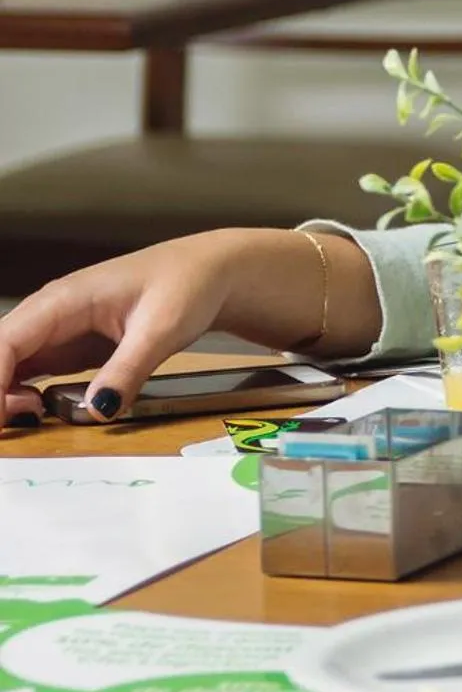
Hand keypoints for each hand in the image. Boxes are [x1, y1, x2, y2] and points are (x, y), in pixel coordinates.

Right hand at [0, 227, 371, 423]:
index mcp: (62, 300)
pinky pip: (30, 374)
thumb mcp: (162, 328)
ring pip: (8, 367)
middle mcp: (50, 315)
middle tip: (25, 418)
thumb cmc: (187, 286)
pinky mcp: (70, 348)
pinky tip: (40, 411)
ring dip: (7, 395)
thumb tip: (99, 409)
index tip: (2, 414)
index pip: (4, 341)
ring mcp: (57, 332)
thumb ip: (129, 368)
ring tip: (35, 416)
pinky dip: (25, 395)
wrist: (211, 273)